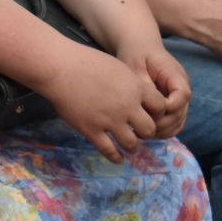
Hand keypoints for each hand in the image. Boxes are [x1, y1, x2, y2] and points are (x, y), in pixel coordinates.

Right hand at [34, 42, 157, 162]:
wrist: (60, 68)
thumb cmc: (85, 61)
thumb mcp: (116, 66)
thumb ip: (129, 83)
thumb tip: (137, 94)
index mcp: (135, 88)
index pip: (160, 107)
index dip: (157, 112)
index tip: (149, 114)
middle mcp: (126, 107)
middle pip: (149, 129)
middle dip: (146, 132)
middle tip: (139, 131)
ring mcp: (109, 121)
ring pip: (132, 144)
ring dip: (132, 146)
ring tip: (130, 146)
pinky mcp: (92, 130)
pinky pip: (109, 151)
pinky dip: (116, 157)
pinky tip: (118, 159)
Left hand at [119, 40, 191, 137]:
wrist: (139, 47)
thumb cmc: (136, 53)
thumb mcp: (135, 64)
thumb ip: (144, 84)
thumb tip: (149, 105)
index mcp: (176, 76)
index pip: (182, 96)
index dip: (168, 107)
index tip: (148, 111)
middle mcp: (182, 89)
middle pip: (181, 114)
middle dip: (161, 123)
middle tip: (139, 128)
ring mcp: (179, 99)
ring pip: (178, 123)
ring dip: (161, 131)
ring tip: (140, 133)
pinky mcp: (172, 106)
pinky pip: (173, 124)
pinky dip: (162, 131)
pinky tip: (144, 131)